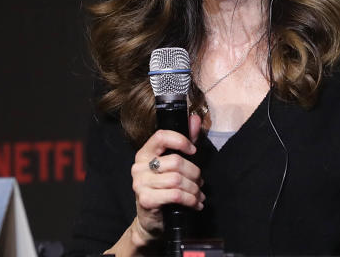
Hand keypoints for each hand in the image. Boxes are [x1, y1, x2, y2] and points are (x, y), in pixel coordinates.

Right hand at [128, 114, 203, 245]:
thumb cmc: (165, 188)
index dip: (180, 140)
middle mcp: (139, 166)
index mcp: (144, 153)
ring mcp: (140, 183)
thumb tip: (195, 118)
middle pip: (175, 161)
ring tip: (198, 195)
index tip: (193, 151)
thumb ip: (185, 141)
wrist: (151, 220)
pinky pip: (175, 195)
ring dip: (194, 189)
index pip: (161, 136)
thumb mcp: (175, 164)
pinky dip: (190, 200)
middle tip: (200, 183)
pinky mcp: (145, 199)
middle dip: (194, 173)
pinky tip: (195, 204)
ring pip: (177, 179)